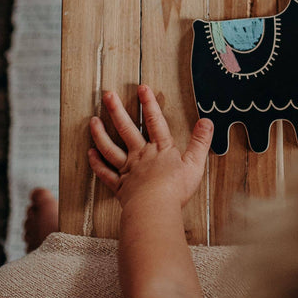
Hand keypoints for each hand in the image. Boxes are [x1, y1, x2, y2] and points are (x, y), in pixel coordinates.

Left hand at [87, 85, 212, 210]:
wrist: (154, 209)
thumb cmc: (175, 190)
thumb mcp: (194, 164)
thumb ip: (200, 142)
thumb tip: (206, 122)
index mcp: (160, 150)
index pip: (155, 121)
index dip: (149, 103)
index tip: (142, 88)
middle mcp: (141, 155)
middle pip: (127, 129)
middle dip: (117, 110)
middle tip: (108, 95)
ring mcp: (128, 170)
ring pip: (111, 148)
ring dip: (101, 134)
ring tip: (93, 120)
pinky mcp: (120, 186)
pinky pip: (105, 173)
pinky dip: (96, 163)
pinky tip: (90, 153)